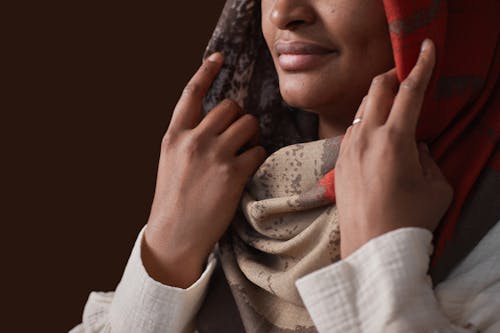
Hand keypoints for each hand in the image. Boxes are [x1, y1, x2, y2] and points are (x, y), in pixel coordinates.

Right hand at [142, 52, 265, 286]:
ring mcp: (213, 155)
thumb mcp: (170, 161)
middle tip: (239, 135)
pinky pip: (258, 151)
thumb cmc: (173, 199)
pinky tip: (247, 170)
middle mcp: (193, 140)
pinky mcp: (233, 174)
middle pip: (230, 106)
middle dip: (239, 117)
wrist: (174, 235)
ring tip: (244, 151)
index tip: (218, 57)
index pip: (191, 93)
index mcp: (174, 135)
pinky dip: (257, 157)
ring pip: (248, 124)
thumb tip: (213, 120)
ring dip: (252, 135)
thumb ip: (187, 138)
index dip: (206, 71)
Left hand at [334, 39, 452, 258]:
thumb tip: (415, 145)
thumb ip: (427, 157)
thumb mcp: (436, 186)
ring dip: (377, 100)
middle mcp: (365, 138)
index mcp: (393, 140)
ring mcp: (347, 150)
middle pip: (376, 89)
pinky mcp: (339, 163)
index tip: (427, 48)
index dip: (421, 66)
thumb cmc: (410, 221)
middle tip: (407, 76)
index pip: (409, 91)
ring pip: (361, 109)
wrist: (372, 250)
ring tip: (392, 108)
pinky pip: (351, 131)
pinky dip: (365, 123)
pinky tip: (375, 137)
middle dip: (393, 75)